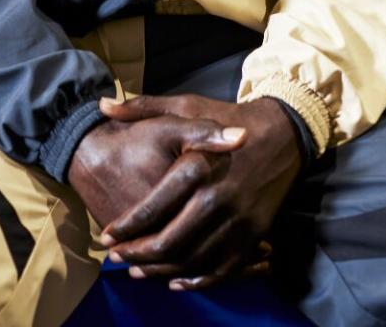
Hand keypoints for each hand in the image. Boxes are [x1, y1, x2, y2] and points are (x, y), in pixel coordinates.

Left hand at [97, 92, 302, 290]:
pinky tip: (176, 280)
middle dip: (138, 255)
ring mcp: (239, 219)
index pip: (152, 209)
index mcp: (198, 166)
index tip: (106, 236)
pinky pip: (222, 268)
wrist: (283, 133)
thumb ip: (143, 107)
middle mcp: (218, 197)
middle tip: (118, 257)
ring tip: (138, 271)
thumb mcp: (186, 105)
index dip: (125, 228)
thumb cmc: (227, 116)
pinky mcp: (254, 233)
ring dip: (161, 271)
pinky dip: (197, 279)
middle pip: (170, 242)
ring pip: (192, 260)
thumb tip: (102, 105)